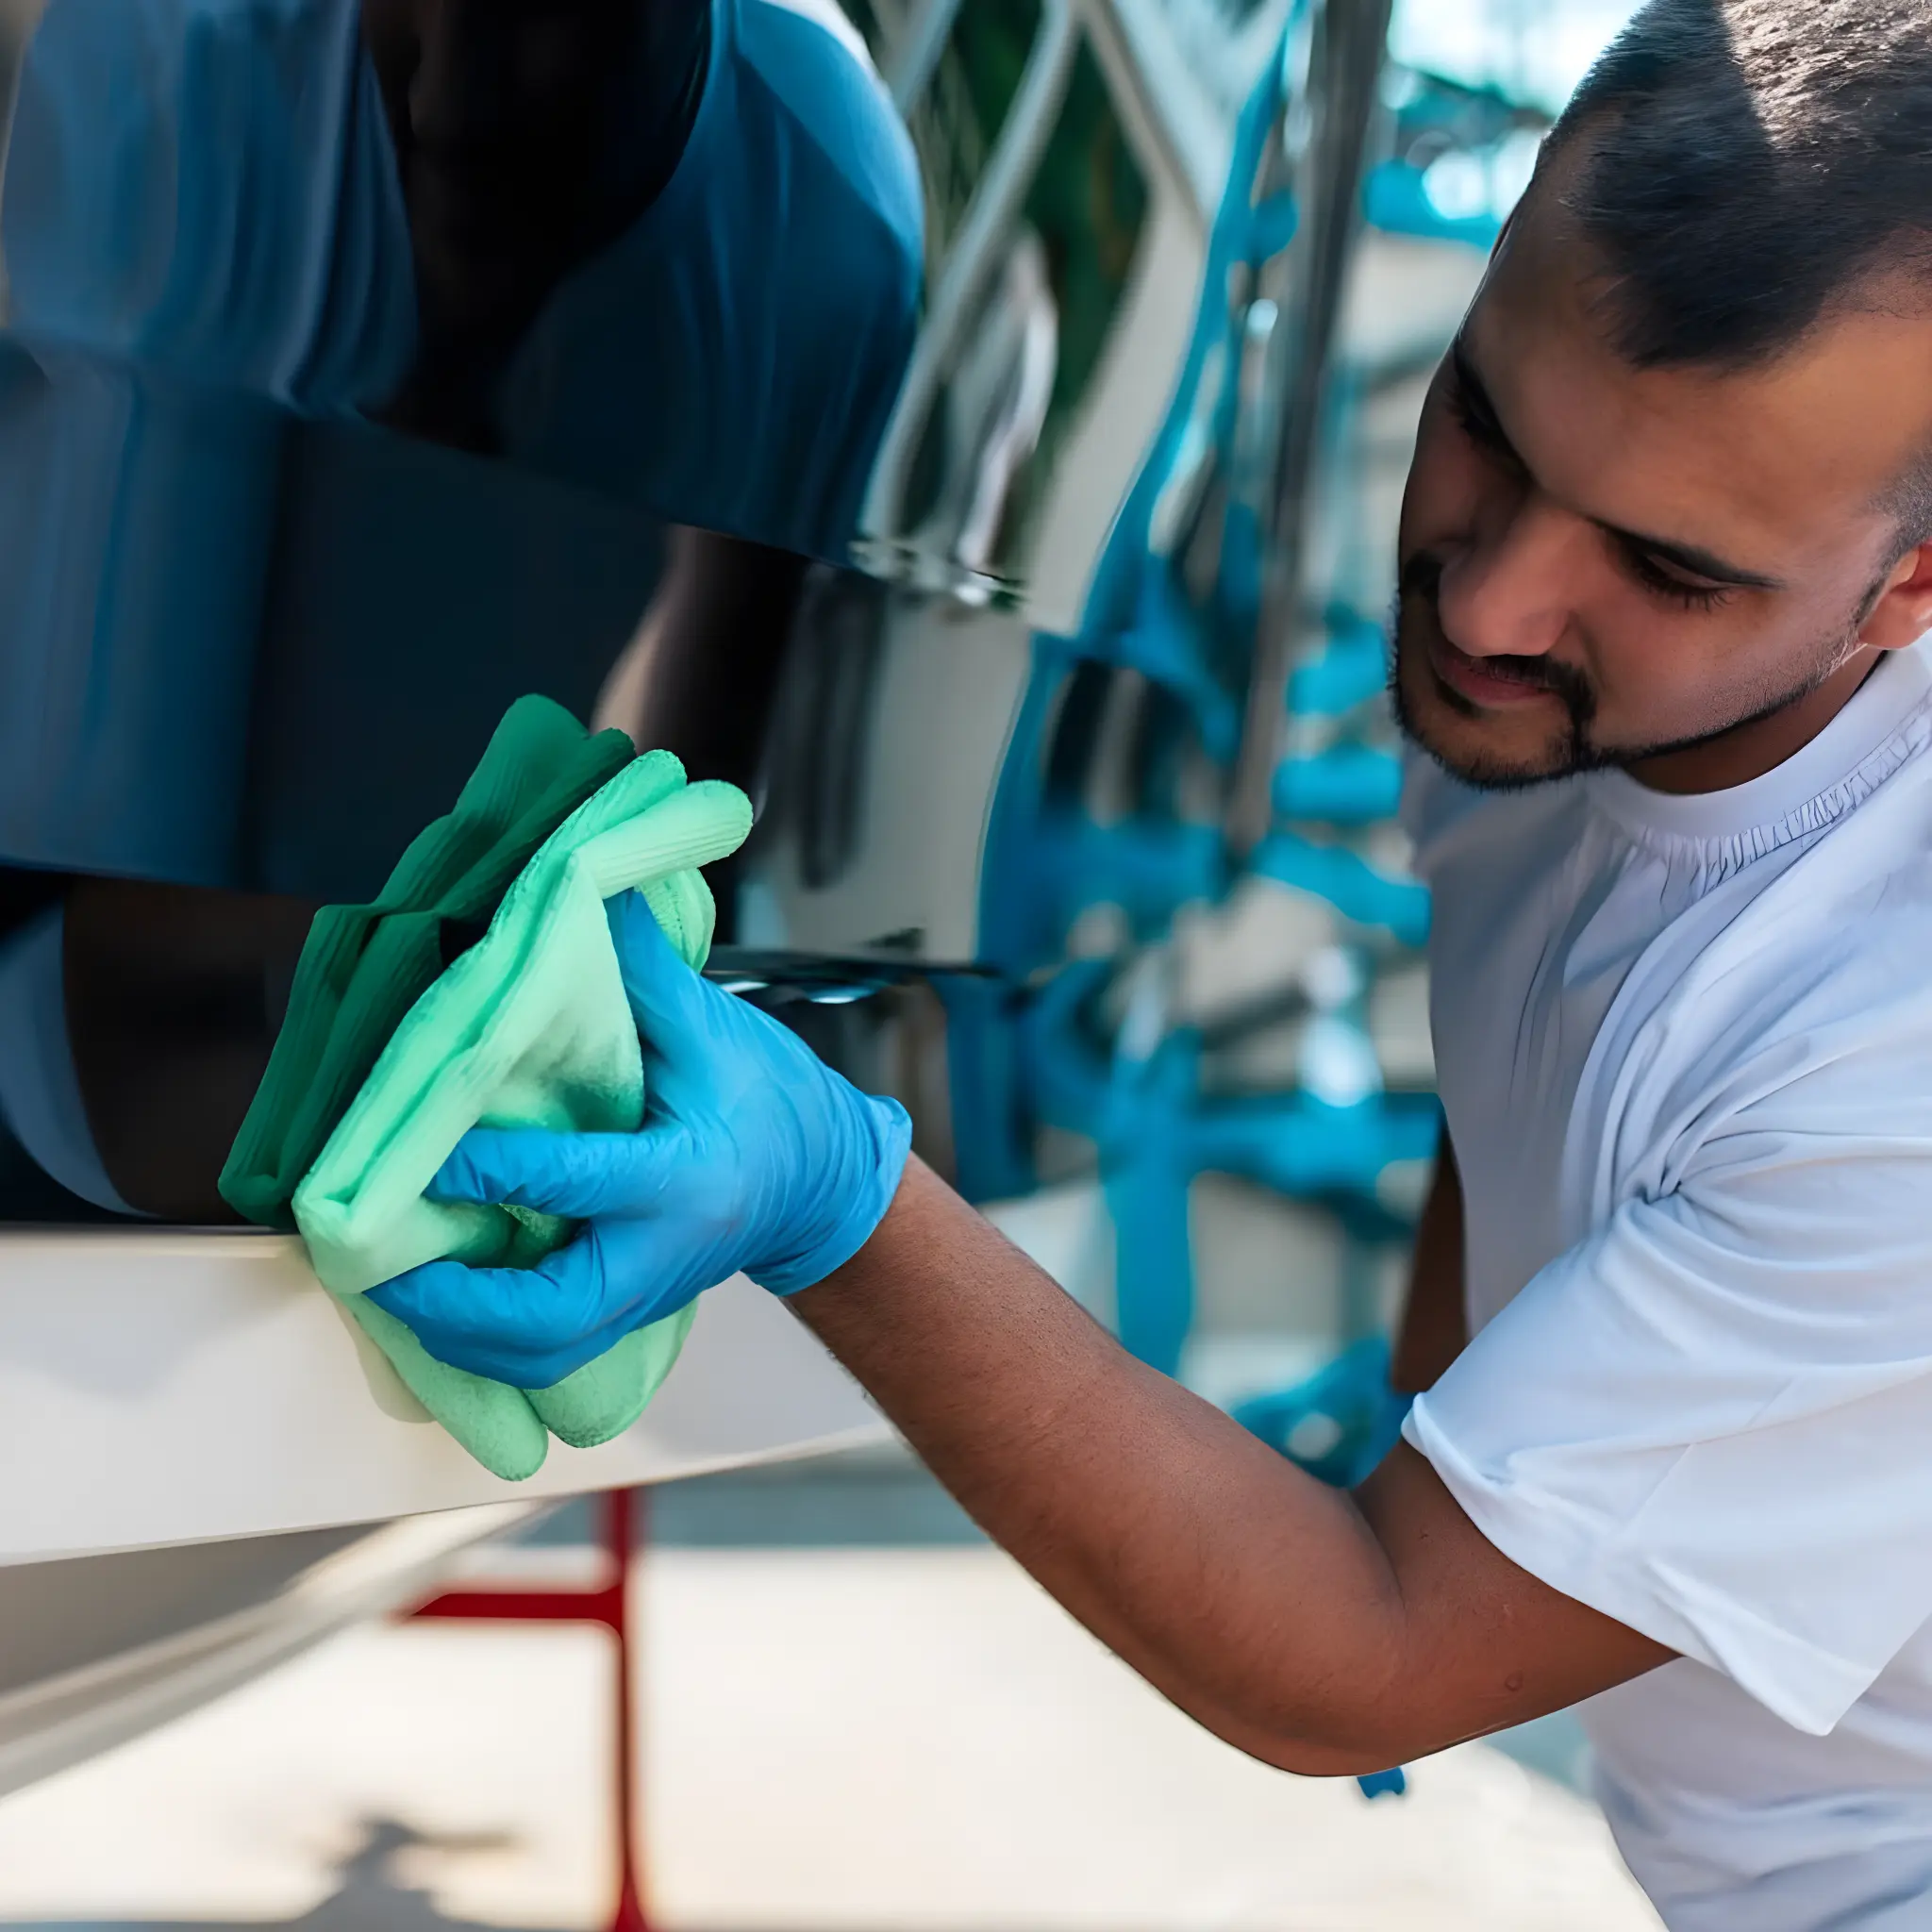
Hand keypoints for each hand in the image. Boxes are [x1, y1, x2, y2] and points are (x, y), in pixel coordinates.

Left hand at [366, 891, 912, 1387]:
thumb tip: (576, 887)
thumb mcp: (712, 1025)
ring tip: (388, 1287)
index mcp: (686, 1176)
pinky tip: (432, 1302)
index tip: (426, 1149)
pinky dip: (482, 1337)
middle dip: (454, 1302)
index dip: (494, 1169)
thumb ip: (638, 970)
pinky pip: (545, 1351)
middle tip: (380, 1259)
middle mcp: (661, 1252)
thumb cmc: (773, 1097)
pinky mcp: (629, 1311)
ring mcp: (645, 1294)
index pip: (578, 1180)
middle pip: (548, 1315)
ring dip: (456, 1333)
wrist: (823, 1183)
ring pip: (540, 1352)